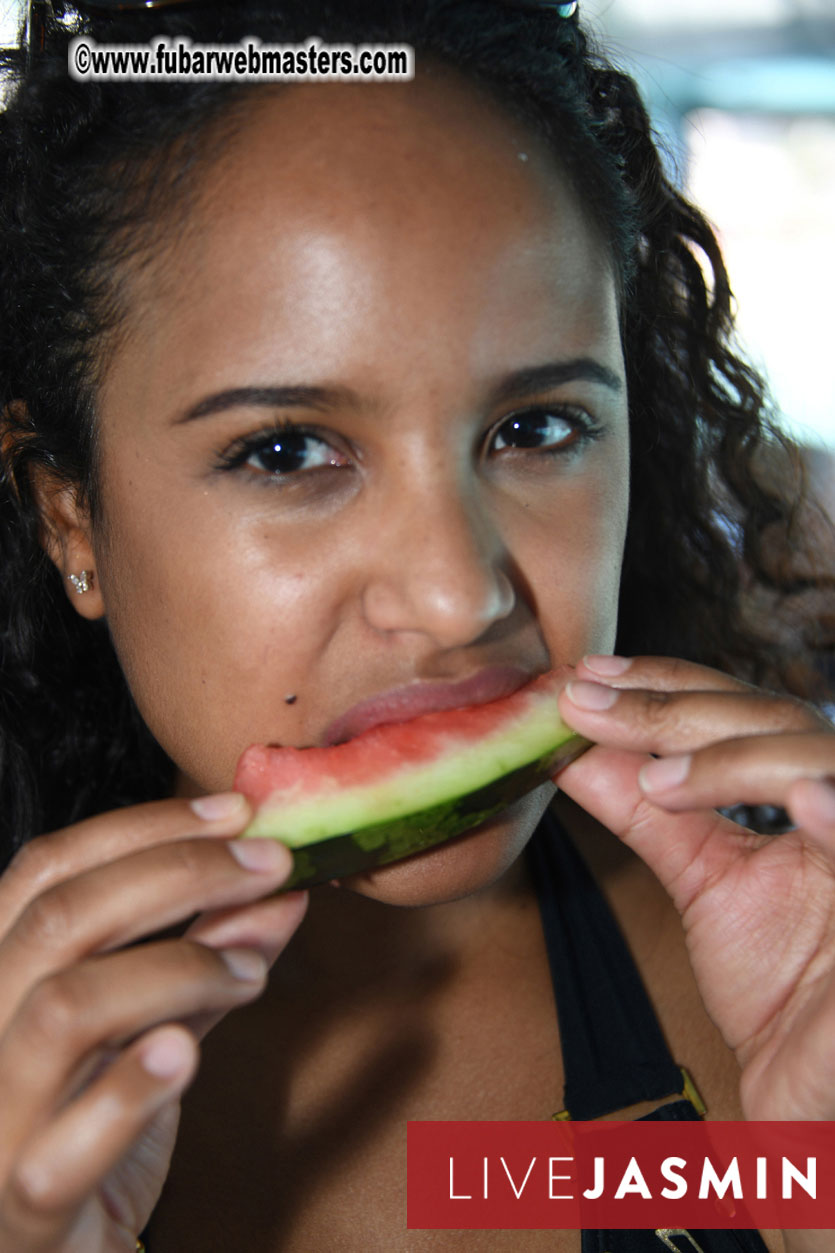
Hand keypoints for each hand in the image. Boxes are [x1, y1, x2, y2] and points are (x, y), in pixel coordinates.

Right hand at [0, 795, 306, 1251]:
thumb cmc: (89, 1128)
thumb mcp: (150, 1026)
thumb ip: (205, 959)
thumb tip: (279, 889)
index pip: (45, 868)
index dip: (142, 826)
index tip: (234, 811)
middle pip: (60, 919)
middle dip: (178, 873)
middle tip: (269, 866)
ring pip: (66, 1007)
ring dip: (177, 969)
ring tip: (250, 972)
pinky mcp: (24, 1201)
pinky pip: (65, 1142)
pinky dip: (128, 1089)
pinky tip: (182, 1053)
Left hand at [555, 655, 834, 1121]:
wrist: (819, 1101)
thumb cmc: (784, 990)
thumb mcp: (707, 884)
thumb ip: (650, 816)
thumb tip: (570, 752)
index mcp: (819, 790)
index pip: (746, 710)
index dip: (669, 684)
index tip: (585, 679)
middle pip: (781, 722)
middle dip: (677, 711)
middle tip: (588, 707)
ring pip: (826, 762)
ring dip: (738, 761)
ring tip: (659, 782)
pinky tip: (806, 804)